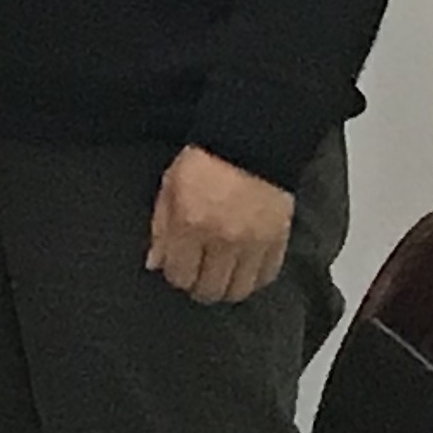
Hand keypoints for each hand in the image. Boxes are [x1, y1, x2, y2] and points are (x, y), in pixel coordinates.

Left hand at [148, 144, 292, 303]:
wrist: (251, 141)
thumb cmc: (207, 159)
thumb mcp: (170, 186)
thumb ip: (161, 228)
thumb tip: (155, 263)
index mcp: (191, 224)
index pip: (179, 275)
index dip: (175, 274)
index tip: (177, 267)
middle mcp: (222, 239)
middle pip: (208, 290)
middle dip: (198, 286)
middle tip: (197, 274)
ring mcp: (253, 243)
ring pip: (238, 291)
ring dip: (225, 288)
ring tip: (220, 275)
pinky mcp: (278, 241)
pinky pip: (266, 277)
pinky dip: (253, 279)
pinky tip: (244, 269)